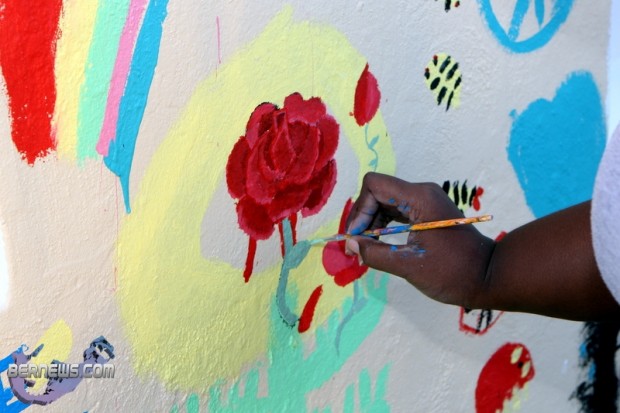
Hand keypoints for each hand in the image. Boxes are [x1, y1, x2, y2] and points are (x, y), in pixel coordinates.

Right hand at [345, 172, 493, 307]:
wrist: (489, 276)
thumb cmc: (453, 272)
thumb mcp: (409, 266)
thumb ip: (375, 253)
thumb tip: (350, 244)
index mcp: (419, 198)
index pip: (374, 185)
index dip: (360, 209)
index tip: (357, 236)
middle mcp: (421, 193)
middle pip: (378, 192)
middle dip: (363, 217)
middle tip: (356, 245)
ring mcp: (426, 201)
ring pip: (385, 201)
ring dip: (371, 222)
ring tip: (366, 246)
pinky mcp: (427, 212)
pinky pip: (397, 210)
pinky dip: (384, 225)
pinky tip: (379, 243)